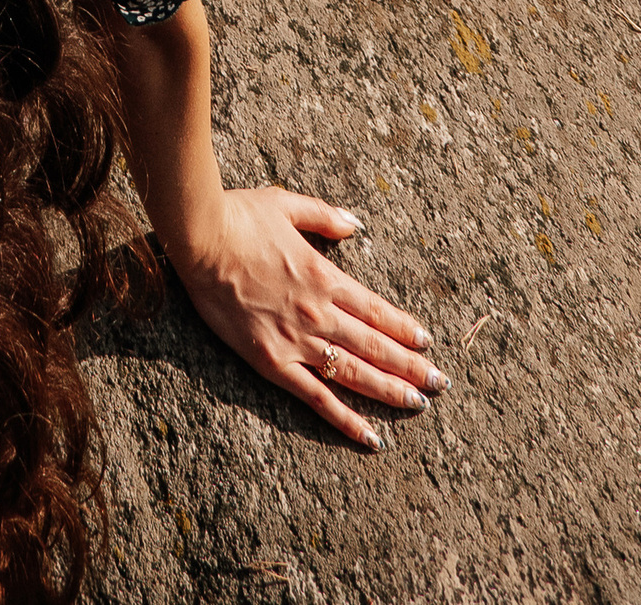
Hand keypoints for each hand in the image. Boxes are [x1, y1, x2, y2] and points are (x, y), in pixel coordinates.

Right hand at [173, 189, 439, 447]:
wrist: (200, 240)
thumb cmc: (239, 216)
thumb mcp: (286, 204)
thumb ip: (325, 217)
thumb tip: (355, 224)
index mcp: (325, 276)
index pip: (376, 310)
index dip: (404, 328)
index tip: (427, 342)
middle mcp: (319, 313)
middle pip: (375, 346)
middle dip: (411, 366)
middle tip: (440, 384)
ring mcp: (297, 341)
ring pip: (355, 373)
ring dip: (390, 391)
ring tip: (418, 405)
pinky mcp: (273, 362)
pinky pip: (317, 398)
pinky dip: (346, 419)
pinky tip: (370, 436)